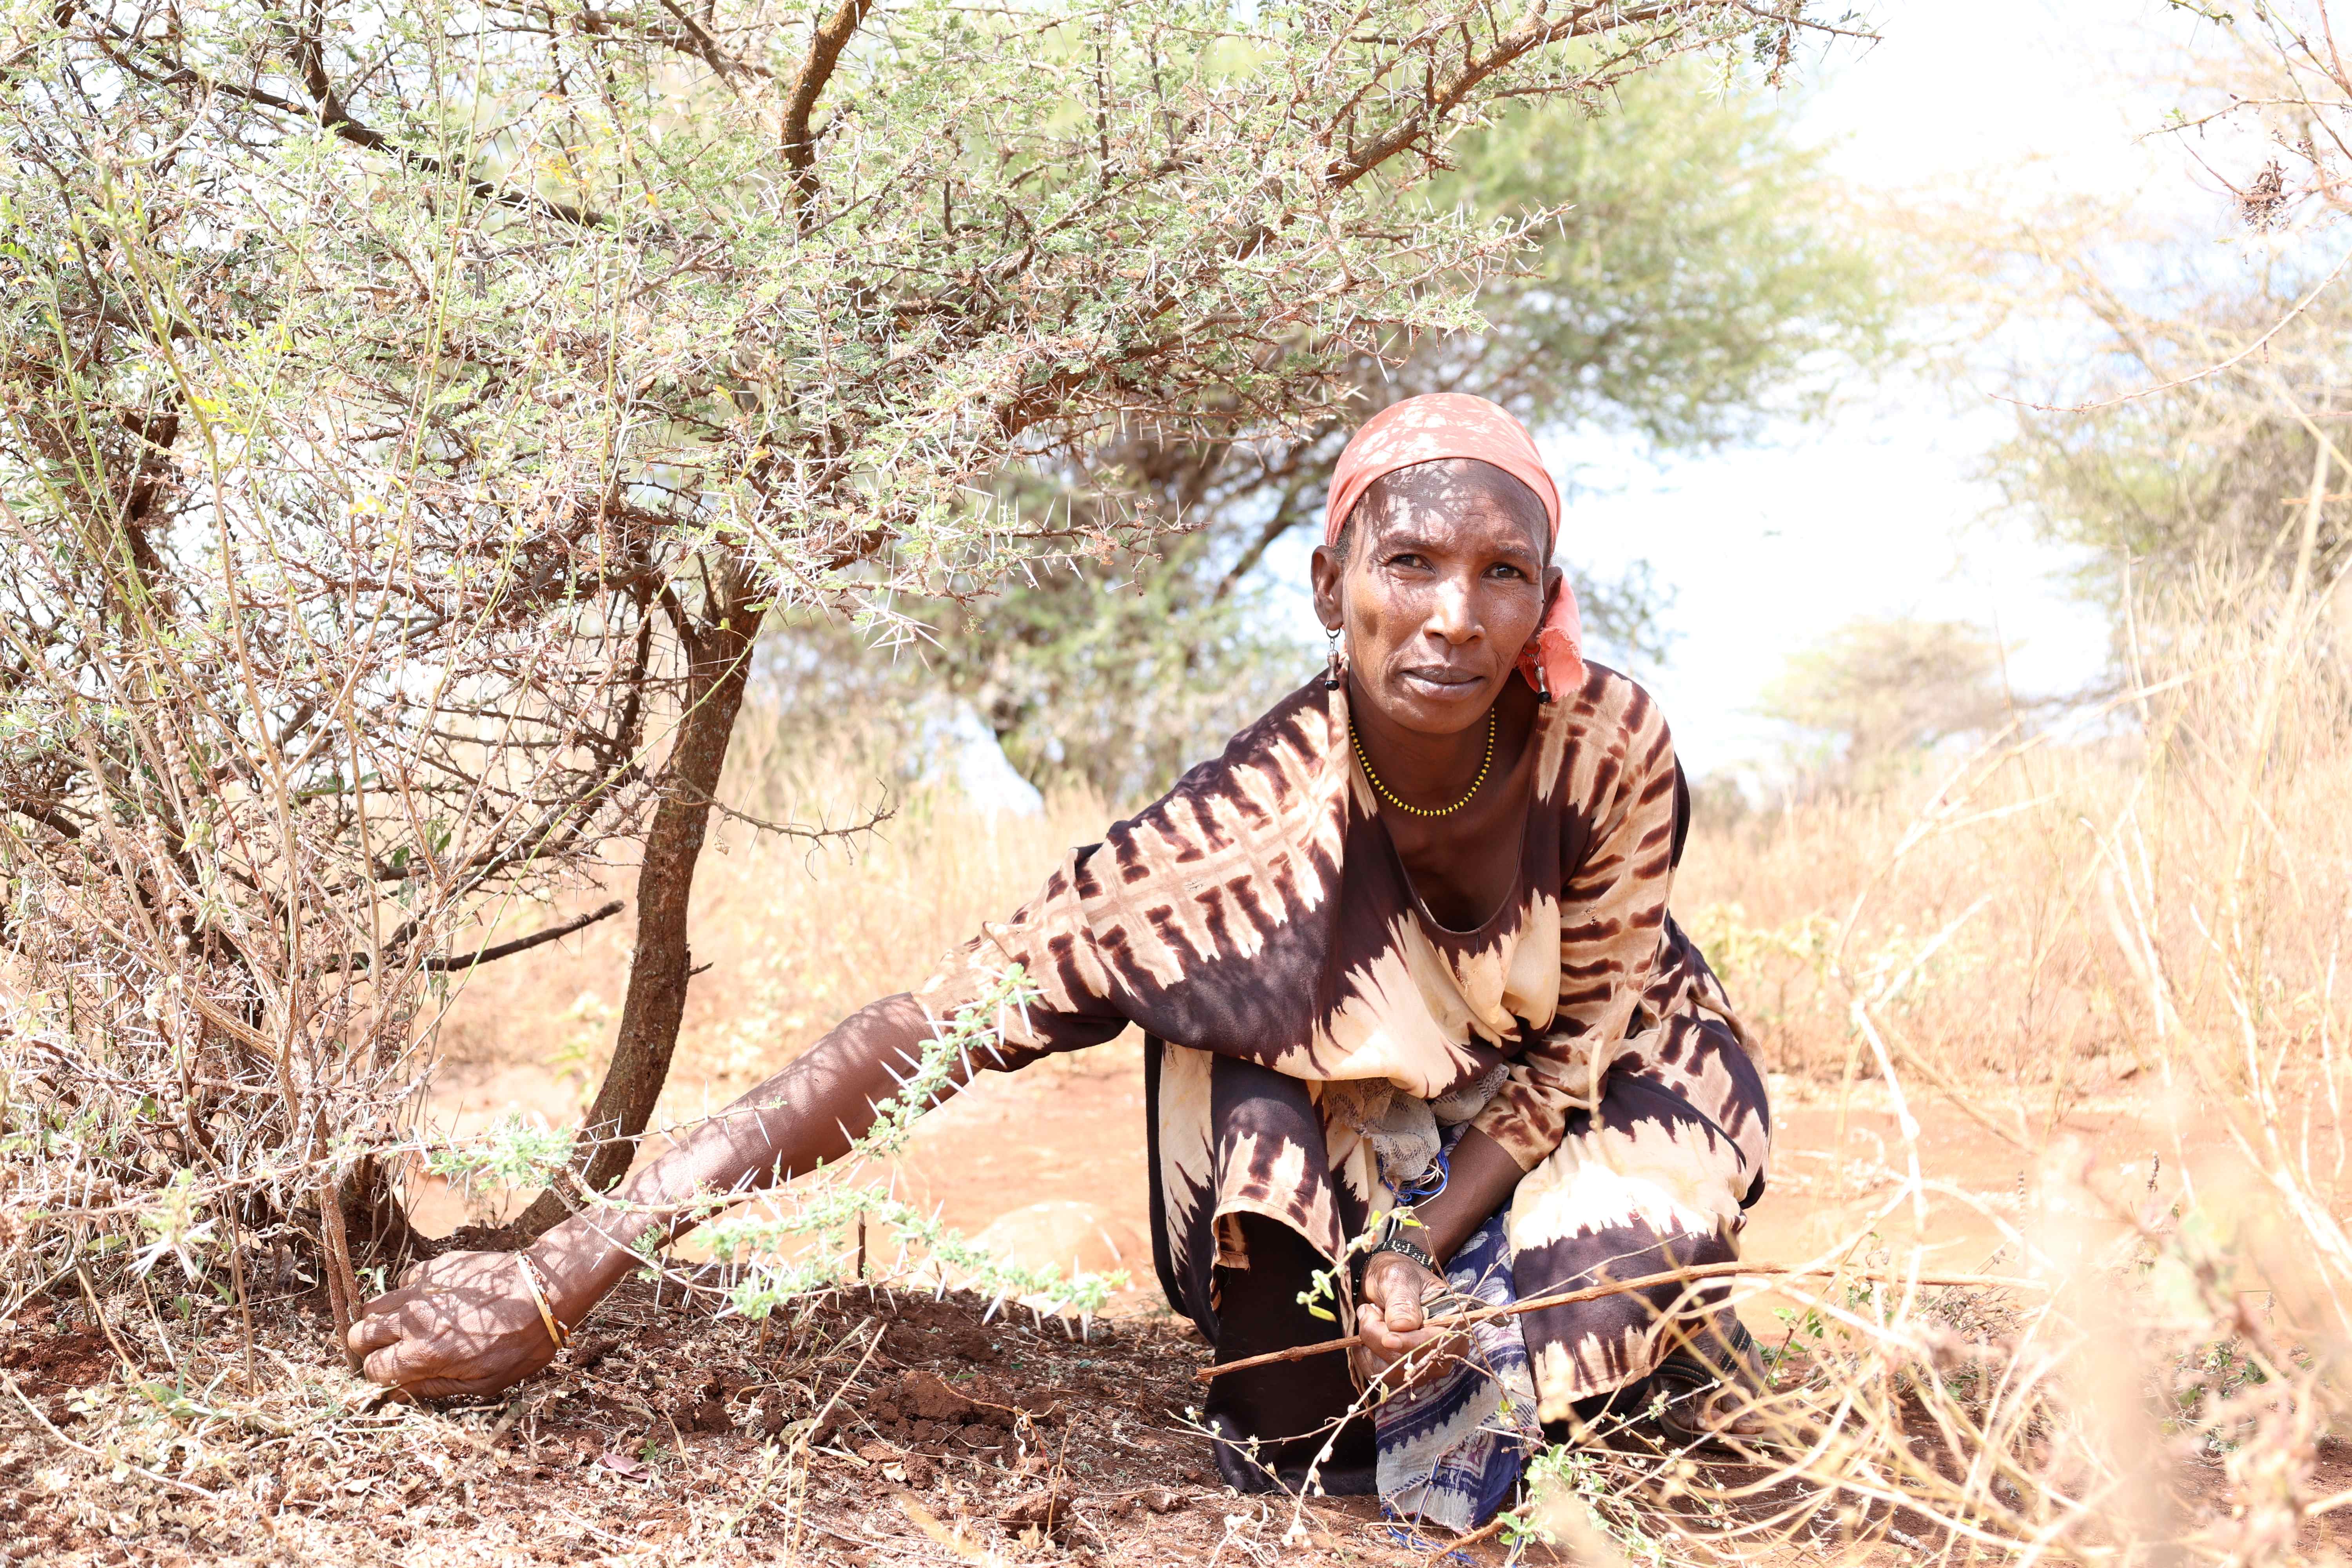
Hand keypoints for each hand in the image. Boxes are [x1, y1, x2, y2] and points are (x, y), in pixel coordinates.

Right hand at [347, 1250, 571, 1398]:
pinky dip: (408, 1293)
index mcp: (424, 1354)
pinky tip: (429, 1302)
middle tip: (387, 1351)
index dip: (378, 1376)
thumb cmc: (521, 1342)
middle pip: (361, 1334)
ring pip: (375, 1305)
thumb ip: (434, 1388)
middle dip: (367, 1348)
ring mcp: (422, 1289)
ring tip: (401, 1327)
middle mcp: (414, 1320)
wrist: (546, 1290)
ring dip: (381, 1320)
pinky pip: (404, 1280)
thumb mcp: (484, 1383)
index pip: (373, 1369)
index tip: (391, 1375)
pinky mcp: (435, 1267)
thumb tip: (397, 1395)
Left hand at [1351, 1250, 1464, 1390]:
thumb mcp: (1400, 1278)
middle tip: (1369, 1310)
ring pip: (1392, 1371)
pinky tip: (1366, 1333)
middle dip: (1381, 1338)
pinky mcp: (1404, 1372)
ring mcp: (1426, 1364)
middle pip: (1412, 1361)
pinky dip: (1365, 1354)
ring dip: (1370, 1343)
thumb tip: (1403, 1327)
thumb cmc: (1398, 1276)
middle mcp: (1445, 1350)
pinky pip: (1379, 1374)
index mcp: (1454, 1323)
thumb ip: (1402, 1301)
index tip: (1388, 1337)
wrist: (1387, 1284)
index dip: (1411, 1345)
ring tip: (1370, 1316)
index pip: (1436, 1344)